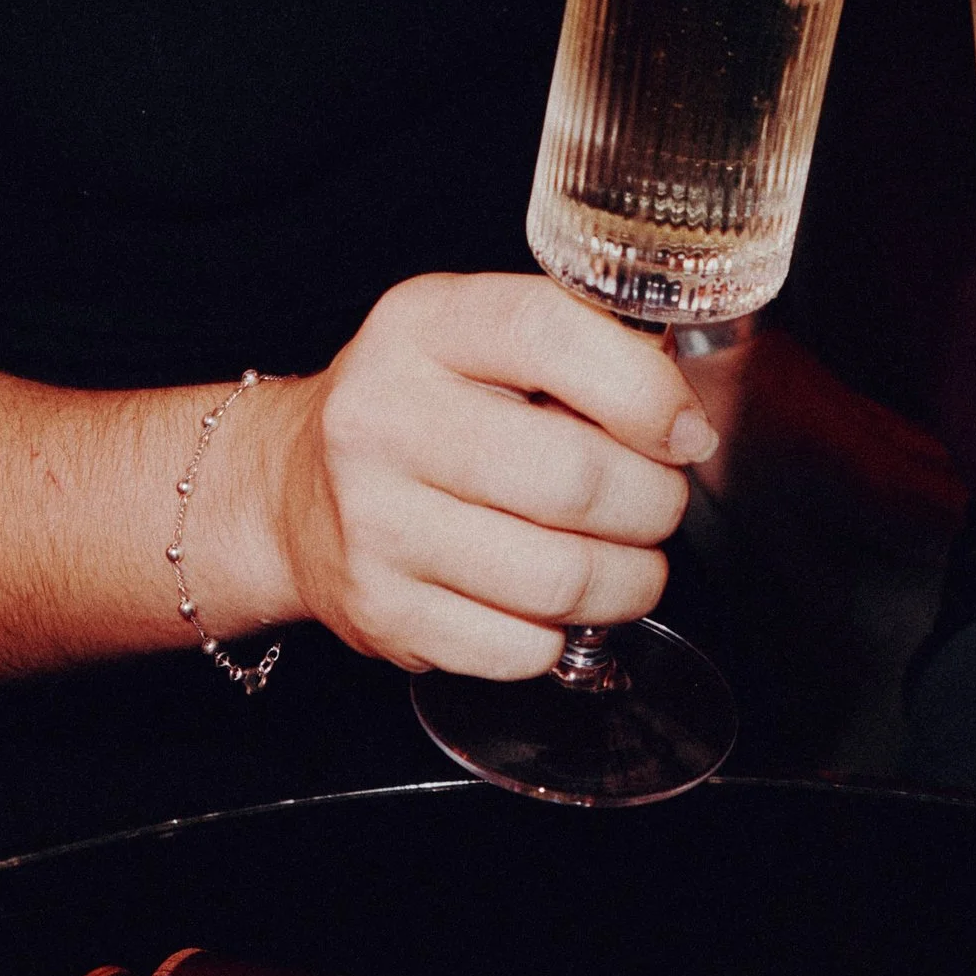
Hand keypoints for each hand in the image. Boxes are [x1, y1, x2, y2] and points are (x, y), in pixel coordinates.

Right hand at [255, 275, 714, 676]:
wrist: (291, 490)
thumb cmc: (418, 408)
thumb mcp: (478, 336)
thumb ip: (579, 347)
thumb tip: (683, 416)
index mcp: (421, 327)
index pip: (547, 334)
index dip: (643, 390)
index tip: (684, 432)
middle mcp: (382, 419)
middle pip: (573, 479)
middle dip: (654, 503)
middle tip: (657, 503)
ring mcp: (374, 524)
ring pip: (561, 579)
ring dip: (628, 581)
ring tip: (626, 560)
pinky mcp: (381, 612)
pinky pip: (523, 648)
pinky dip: (562, 634)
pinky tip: (551, 602)